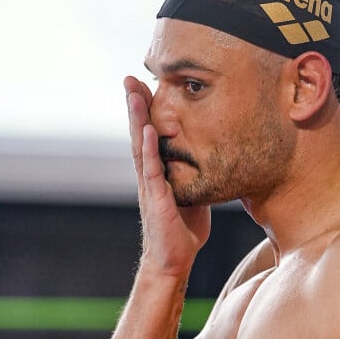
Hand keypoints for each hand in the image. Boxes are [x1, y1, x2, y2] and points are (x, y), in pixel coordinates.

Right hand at [124, 76, 210, 278]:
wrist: (174, 261)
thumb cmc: (182, 231)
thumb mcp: (193, 195)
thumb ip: (194, 177)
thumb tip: (210, 161)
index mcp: (157, 173)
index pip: (149, 135)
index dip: (146, 111)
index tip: (143, 84)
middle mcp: (149, 175)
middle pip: (138, 133)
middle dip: (134, 105)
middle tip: (129, 77)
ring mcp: (150, 187)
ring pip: (140, 146)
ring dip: (136, 118)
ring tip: (133, 92)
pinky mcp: (156, 200)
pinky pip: (151, 170)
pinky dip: (149, 149)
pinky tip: (147, 130)